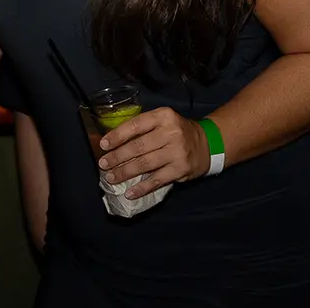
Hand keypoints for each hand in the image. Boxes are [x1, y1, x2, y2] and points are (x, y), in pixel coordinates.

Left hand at [95, 107, 209, 198]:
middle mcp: (171, 132)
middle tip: (103, 164)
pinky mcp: (180, 169)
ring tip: (111, 177)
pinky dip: (141, 188)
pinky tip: (129, 192)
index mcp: (164, 116)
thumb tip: (114, 141)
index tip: (103, 144)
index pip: (136, 125)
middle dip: (117, 157)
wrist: (207, 144)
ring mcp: (176, 152)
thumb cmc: (178, 131)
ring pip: (145, 164)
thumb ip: (143, 127)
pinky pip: (157, 180)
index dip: (117, 135)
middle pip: (138, 146)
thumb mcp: (163, 120)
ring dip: (125, 172)